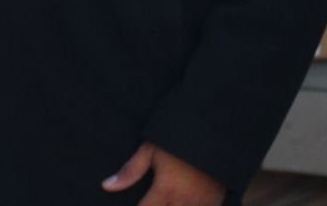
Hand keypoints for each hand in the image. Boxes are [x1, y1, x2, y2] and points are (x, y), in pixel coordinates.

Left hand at [103, 142, 224, 205]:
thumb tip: (107, 186)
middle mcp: (184, 201)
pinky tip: (184, 201)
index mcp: (166, 191)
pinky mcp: (216, 199)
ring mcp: (202, 202)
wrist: (218, 128)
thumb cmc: (183, 137)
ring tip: (169, 201)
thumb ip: (131, 170)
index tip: (139, 205)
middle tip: (157, 200)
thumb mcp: (154, 149)